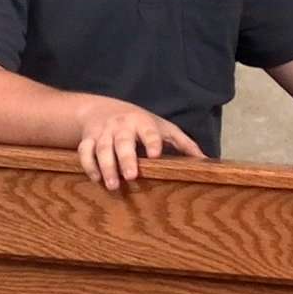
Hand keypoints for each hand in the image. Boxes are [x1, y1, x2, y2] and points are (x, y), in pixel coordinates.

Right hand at [73, 97, 203, 190]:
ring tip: (112, 184)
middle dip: (126, 158)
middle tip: (131, 176)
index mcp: (142, 122)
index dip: (151, 142)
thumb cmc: (139, 122)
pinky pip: (85, 151)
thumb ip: (183, 144)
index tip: (155, 155)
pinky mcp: (88, 139)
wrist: (100, 108)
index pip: (149, 132)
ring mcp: (103, 132)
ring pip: (102, 148)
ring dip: (106, 166)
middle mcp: (121, 126)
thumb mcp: (162, 128)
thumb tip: (207, 161)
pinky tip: (96, 178)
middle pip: (122, 142)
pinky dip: (89, 165)